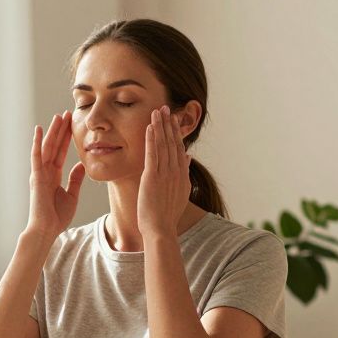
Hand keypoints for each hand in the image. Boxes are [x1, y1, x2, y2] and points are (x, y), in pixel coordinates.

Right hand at [27, 111, 84, 238]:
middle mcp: (46, 171)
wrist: (47, 230)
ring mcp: (40, 173)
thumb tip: (80, 165)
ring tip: (58, 116)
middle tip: (67, 113)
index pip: (61, 152)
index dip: (67, 138)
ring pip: (47, 147)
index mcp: (54, 176)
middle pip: (55, 146)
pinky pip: (36, 156)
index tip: (72, 124)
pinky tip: (39, 130)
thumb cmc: (57, 217)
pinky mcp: (36, 177)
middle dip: (61, 130)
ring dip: (52, 132)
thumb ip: (75, 180)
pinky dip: (37, 143)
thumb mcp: (72, 195)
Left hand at [136, 104, 190, 239]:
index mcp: (181, 174)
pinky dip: (152, 139)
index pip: (179, 148)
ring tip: (158, 110)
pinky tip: (150, 126)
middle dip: (169, 124)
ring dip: (161, 126)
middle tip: (166, 107)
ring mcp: (165, 174)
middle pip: (173, 142)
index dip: (176, 132)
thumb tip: (187, 157)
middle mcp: (175, 171)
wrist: (161, 229)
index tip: (173, 119)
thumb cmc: (167, 215)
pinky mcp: (152, 177)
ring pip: (163, 145)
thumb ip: (184, 173)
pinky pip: (152, 154)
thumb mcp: (180, 192)